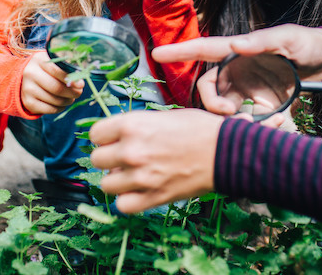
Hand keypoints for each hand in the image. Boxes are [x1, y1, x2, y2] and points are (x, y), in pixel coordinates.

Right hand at [21, 50, 84, 113]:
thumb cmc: (46, 69)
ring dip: (68, 101)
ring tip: (71, 98)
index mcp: (39, 60)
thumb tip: (80, 80)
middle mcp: (30, 73)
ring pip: (55, 100)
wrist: (24, 79)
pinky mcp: (28, 102)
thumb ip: (66, 67)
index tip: (81, 84)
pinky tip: (62, 103)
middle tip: (79, 93)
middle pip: (57, 88)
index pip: (58, 71)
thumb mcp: (53, 62)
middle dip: (72, 93)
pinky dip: (60, 108)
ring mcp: (27, 89)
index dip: (72, 79)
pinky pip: (50, 109)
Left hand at [89, 109, 222, 213]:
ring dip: (117, 180)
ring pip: (106, 184)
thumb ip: (138, 126)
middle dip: (109, 159)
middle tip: (125, 158)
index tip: (115, 140)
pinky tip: (139, 191)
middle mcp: (131, 150)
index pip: (96, 134)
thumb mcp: (163, 115)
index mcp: (132, 125)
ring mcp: (141, 176)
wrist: (226, 151)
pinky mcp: (153, 197)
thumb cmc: (199, 129)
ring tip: (133, 175)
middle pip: (97, 159)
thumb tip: (120, 136)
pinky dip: (128, 200)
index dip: (106, 137)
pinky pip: (122, 205)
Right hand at [153, 25, 321, 113]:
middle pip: (208, 89)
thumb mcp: (287, 39)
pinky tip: (270, 125)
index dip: (179, 52)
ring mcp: (246, 90)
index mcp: (238, 52)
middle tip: (229, 113)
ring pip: (223, 109)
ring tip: (253, 122)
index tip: (156, 53)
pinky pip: (244, 120)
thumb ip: (261, 41)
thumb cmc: (306, 44)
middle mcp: (236, 72)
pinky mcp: (258, 107)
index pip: (203, 49)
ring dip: (230, 120)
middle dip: (212, 103)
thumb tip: (235, 43)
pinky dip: (250, 126)